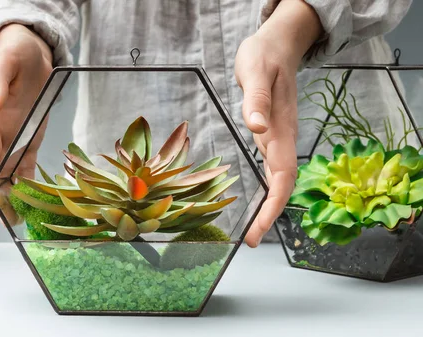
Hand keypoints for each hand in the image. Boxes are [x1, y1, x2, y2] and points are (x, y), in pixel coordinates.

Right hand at [0, 23, 52, 222]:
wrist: (30, 51)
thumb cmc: (15, 53)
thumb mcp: (6, 61)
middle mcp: (1, 135)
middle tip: (9, 220)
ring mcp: (15, 140)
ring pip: (11, 174)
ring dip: (15, 197)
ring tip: (24, 220)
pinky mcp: (30, 140)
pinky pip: (29, 167)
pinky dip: (31, 184)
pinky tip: (37, 201)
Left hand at [234, 0, 321, 246]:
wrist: (278, 44)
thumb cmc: (265, 56)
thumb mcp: (256, 72)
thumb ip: (255, 100)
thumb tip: (257, 128)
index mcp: (280, 128)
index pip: (283, 175)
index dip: (274, 203)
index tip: (260, 226)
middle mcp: (282, 137)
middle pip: (281, 184)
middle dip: (268, 214)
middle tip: (251, 239)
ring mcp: (277, 136)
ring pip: (276, 178)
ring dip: (266, 204)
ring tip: (250, 228)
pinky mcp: (270, 132)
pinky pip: (269, 167)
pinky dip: (262, 187)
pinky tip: (252, 197)